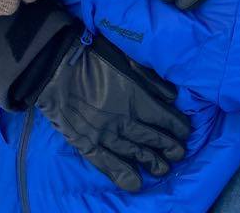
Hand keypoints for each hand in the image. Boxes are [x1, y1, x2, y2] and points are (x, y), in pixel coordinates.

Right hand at [34, 33, 190, 191]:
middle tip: (179, 155)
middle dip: (168, 147)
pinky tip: (135, 184)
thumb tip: (172, 95)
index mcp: (136, 98)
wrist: (55, 66)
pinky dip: (120, 174)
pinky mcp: (86, 143)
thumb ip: (150, 79)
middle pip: (152, 138)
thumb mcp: (127, 59)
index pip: (164, 118)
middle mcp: (124, 120)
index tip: (185, 133)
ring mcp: (105, 134)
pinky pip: (106, 163)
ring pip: (133, 153)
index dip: (177, 127)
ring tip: (163, 170)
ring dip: (150, 162)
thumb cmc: (92, 56)